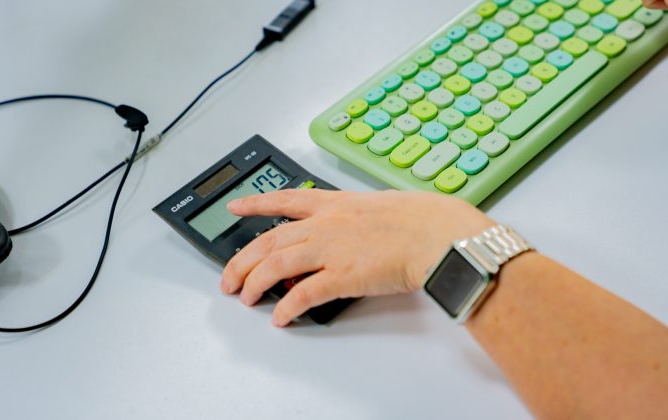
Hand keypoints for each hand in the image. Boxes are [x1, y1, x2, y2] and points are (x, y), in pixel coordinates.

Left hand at [220, 189, 495, 326]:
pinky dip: (287, 307)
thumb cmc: (423, 219)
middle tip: (229, 276)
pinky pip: (303, 294)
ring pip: (276, 265)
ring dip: (254, 283)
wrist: (439, 234)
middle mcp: (326, 224)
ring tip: (244, 297)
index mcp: (336, 204)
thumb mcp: (382, 206)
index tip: (237, 206)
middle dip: (242, 260)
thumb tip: (350, 233)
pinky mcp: (342, 276)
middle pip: (269, 240)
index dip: (256, 205)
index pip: (285, 200)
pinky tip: (280, 317)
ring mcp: (331, 249)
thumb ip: (358, 218)